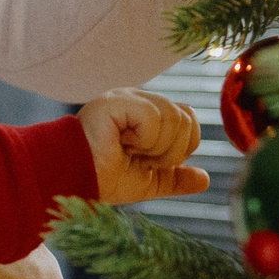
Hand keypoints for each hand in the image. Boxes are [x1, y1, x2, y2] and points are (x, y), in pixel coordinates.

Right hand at [79, 88, 208, 203]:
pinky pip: (155, 118)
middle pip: (187, 118)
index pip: (188, 119)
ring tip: (129, 151)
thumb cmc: (102, 178)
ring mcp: (128, 97)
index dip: (180, 148)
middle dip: (170, 152)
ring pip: (175, 118)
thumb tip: (204, 179)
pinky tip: (122, 143)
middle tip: (138, 158)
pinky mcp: (117, 100)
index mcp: (147, 113)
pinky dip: (145, 140)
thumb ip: (175, 178)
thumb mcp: (148, 182)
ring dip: (156, 148)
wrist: (73, 180)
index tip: (149, 161)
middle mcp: (139, 100)